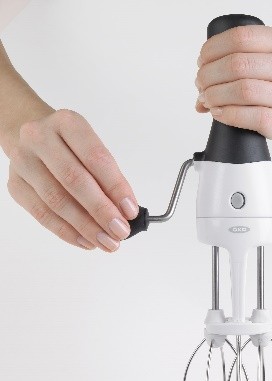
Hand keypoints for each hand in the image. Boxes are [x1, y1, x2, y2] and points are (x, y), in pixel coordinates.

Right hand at [7, 109, 138, 251]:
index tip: (131, 210)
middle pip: (74, 180)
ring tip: (106, 242)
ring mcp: (23, 162)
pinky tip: (86, 241)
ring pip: (56, 201)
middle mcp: (40, 138)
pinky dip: (67, 231)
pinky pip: (42, 214)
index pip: (96, 158)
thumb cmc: (71, 146)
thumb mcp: (91, 148)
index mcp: (68, 123)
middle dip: (101, 211)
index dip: (116, 187)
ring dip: (85, 227)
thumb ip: (107, 177)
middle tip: (120, 232)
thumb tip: (125, 212)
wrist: (30, 137)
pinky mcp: (15, 185)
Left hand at [195, 25, 271, 141]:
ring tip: (208, 99)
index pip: (240, 38)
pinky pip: (252, 117)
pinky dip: (228, 115)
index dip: (212, 50)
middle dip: (209, 76)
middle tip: (202, 84)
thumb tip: (200, 89)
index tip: (202, 62)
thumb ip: (243, 63)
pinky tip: (219, 113)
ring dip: (215, 95)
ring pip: (244, 90)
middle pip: (238, 65)